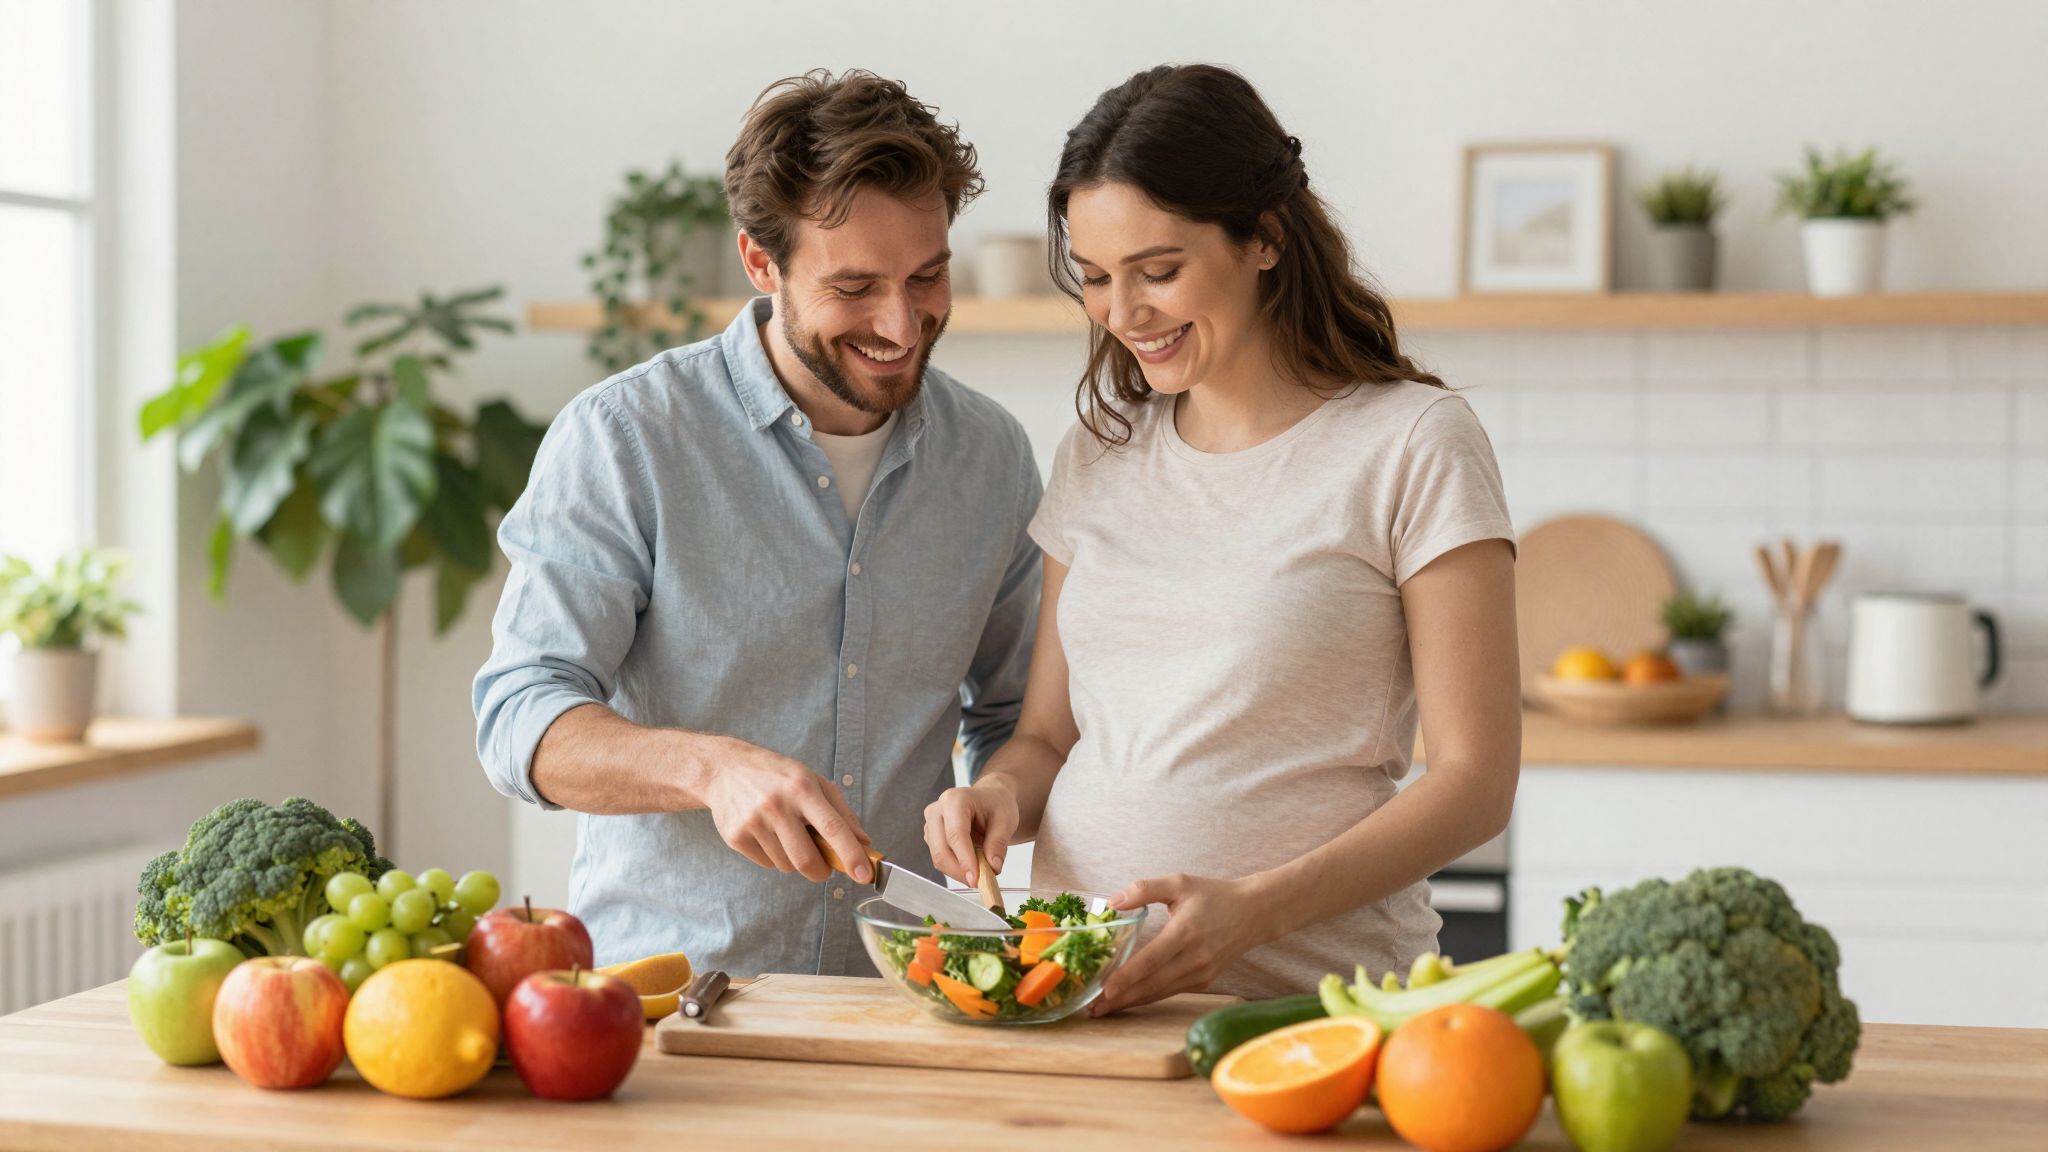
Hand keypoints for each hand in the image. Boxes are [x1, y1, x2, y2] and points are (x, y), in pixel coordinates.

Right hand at [699, 737, 870, 883]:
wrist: (725, 768)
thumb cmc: (777, 775)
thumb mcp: (812, 781)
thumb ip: (841, 812)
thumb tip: (864, 843)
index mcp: (802, 788)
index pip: (832, 827)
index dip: (851, 854)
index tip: (864, 874)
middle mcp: (777, 805)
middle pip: (807, 860)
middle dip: (821, 871)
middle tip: (823, 866)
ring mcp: (753, 822)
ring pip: (787, 865)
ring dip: (794, 860)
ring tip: (786, 834)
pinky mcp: (736, 836)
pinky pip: (766, 864)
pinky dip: (773, 856)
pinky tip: (767, 834)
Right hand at [922, 781, 1018, 885]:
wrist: (989, 799)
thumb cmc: (996, 805)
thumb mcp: (1006, 820)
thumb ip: (998, 843)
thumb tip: (992, 868)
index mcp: (955, 799)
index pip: (956, 834)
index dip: (965, 860)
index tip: (976, 879)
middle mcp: (937, 810)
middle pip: (941, 850)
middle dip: (961, 871)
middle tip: (982, 882)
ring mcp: (931, 824)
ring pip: (938, 858)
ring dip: (959, 871)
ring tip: (981, 871)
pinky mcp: (930, 837)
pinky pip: (940, 859)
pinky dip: (956, 868)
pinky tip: (971, 864)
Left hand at [1090, 872, 1276, 1015]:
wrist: (1254, 913)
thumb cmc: (1214, 895)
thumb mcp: (1179, 882)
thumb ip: (1144, 889)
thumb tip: (1111, 902)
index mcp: (1186, 932)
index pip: (1151, 960)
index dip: (1127, 977)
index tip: (1105, 989)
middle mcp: (1195, 958)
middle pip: (1152, 984)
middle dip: (1121, 998)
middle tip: (1092, 1008)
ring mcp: (1201, 973)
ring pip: (1160, 992)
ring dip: (1131, 1002)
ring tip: (1103, 1008)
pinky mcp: (1203, 980)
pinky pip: (1170, 991)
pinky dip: (1147, 997)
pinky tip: (1127, 999)